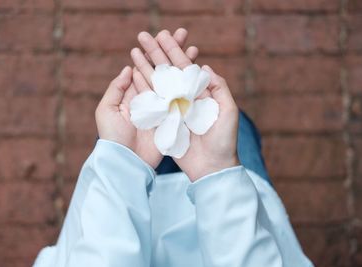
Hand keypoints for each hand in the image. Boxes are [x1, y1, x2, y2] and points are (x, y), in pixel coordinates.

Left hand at [96, 29, 195, 168]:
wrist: (127, 161)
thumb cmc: (112, 136)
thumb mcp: (106, 109)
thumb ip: (116, 88)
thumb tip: (128, 68)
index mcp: (133, 94)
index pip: (145, 68)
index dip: (155, 52)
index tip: (165, 36)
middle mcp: (149, 99)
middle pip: (162, 72)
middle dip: (171, 53)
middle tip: (183, 35)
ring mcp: (162, 109)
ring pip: (174, 83)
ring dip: (183, 66)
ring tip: (193, 49)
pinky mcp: (172, 119)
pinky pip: (181, 100)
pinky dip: (189, 87)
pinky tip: (197, 74)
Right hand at [132, 30, 239, 180]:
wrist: (211, 167)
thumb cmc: (224, 140)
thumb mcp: (228, 112)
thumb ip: (219, 88)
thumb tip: (204, 67)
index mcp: (200, 93)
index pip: (185, 67)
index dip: (174, 50)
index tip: (163, 35)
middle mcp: (185, 98)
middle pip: (168, 71)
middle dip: (156, 53)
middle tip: (144, 36)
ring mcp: (173, 109)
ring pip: (157, 84)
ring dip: (146, 66)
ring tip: (135, 51)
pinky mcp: (164, 122)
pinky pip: (151, 102)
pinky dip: (142, 88)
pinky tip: (133, 74)